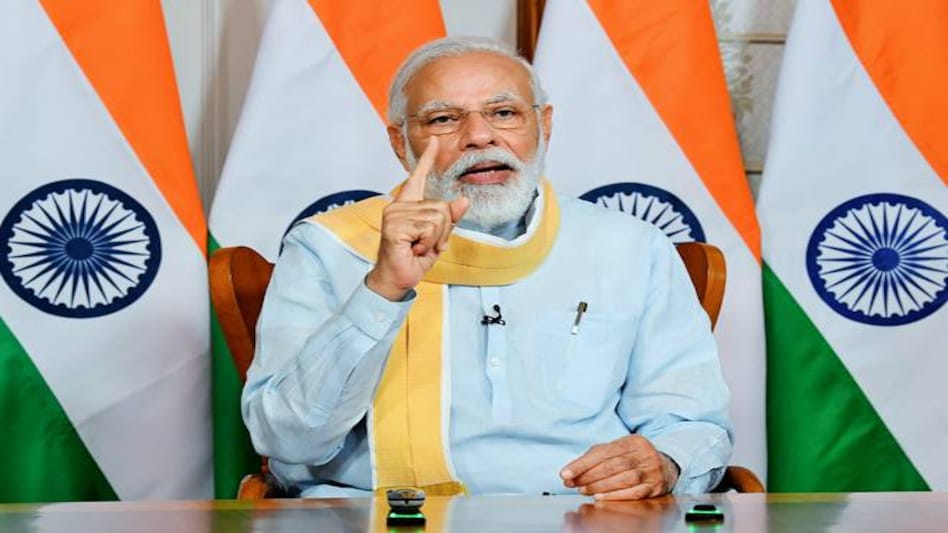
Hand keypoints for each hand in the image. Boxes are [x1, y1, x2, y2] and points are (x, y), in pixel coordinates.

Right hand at [366, 137, 468, 300]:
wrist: (397, 279)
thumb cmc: (413, 259)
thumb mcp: (437, 238)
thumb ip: (449, 219)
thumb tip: (462, 201)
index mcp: (409, 205)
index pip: (418, 177)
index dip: (427, 159)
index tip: (434, 141)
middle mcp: (400, 206)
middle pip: (442, 208)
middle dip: (442, 232)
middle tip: (424, 244)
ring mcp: (395, 214)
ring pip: (437, 219)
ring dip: (434, 239)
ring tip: (418, 247)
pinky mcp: (394, 225)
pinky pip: (428, 229)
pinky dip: (427, 244)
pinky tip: (413, 249)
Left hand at [559, 435, 678, 499]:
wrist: (665, 467)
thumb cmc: (633, 459)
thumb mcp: (616, 451)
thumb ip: (593, 458)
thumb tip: (569, 472)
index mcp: (632, 441)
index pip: (603, 452)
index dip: (583, 464)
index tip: (566, 473)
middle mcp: (644, 454)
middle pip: (613, 465)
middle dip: (589, 476)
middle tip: (574, 483)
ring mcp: (652, 471)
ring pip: (624, 479)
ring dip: (600, 486)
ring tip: (585, 490)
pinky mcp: (655, 487)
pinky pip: (633, 493)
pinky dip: (615, 496)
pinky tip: (601, 497)